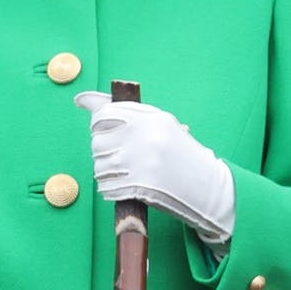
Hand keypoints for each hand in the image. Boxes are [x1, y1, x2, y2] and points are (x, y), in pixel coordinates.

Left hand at [75, 92, 235, 246]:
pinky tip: (125, 187)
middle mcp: (144, 137)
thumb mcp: (162, 125)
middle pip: (98, 141)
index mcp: (152, 118)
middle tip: (120, 155)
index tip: (94, 120)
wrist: (208, 187)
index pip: (105, 113)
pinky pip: (105, 187)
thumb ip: (128, 113)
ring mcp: (141, 162)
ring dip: (105, 172)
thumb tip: (82, 100)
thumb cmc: (182, 154)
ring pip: (99, 166)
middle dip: (103, 149)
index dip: (96, 120)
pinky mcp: (139, 186)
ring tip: (125, 173)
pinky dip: (110, 189)